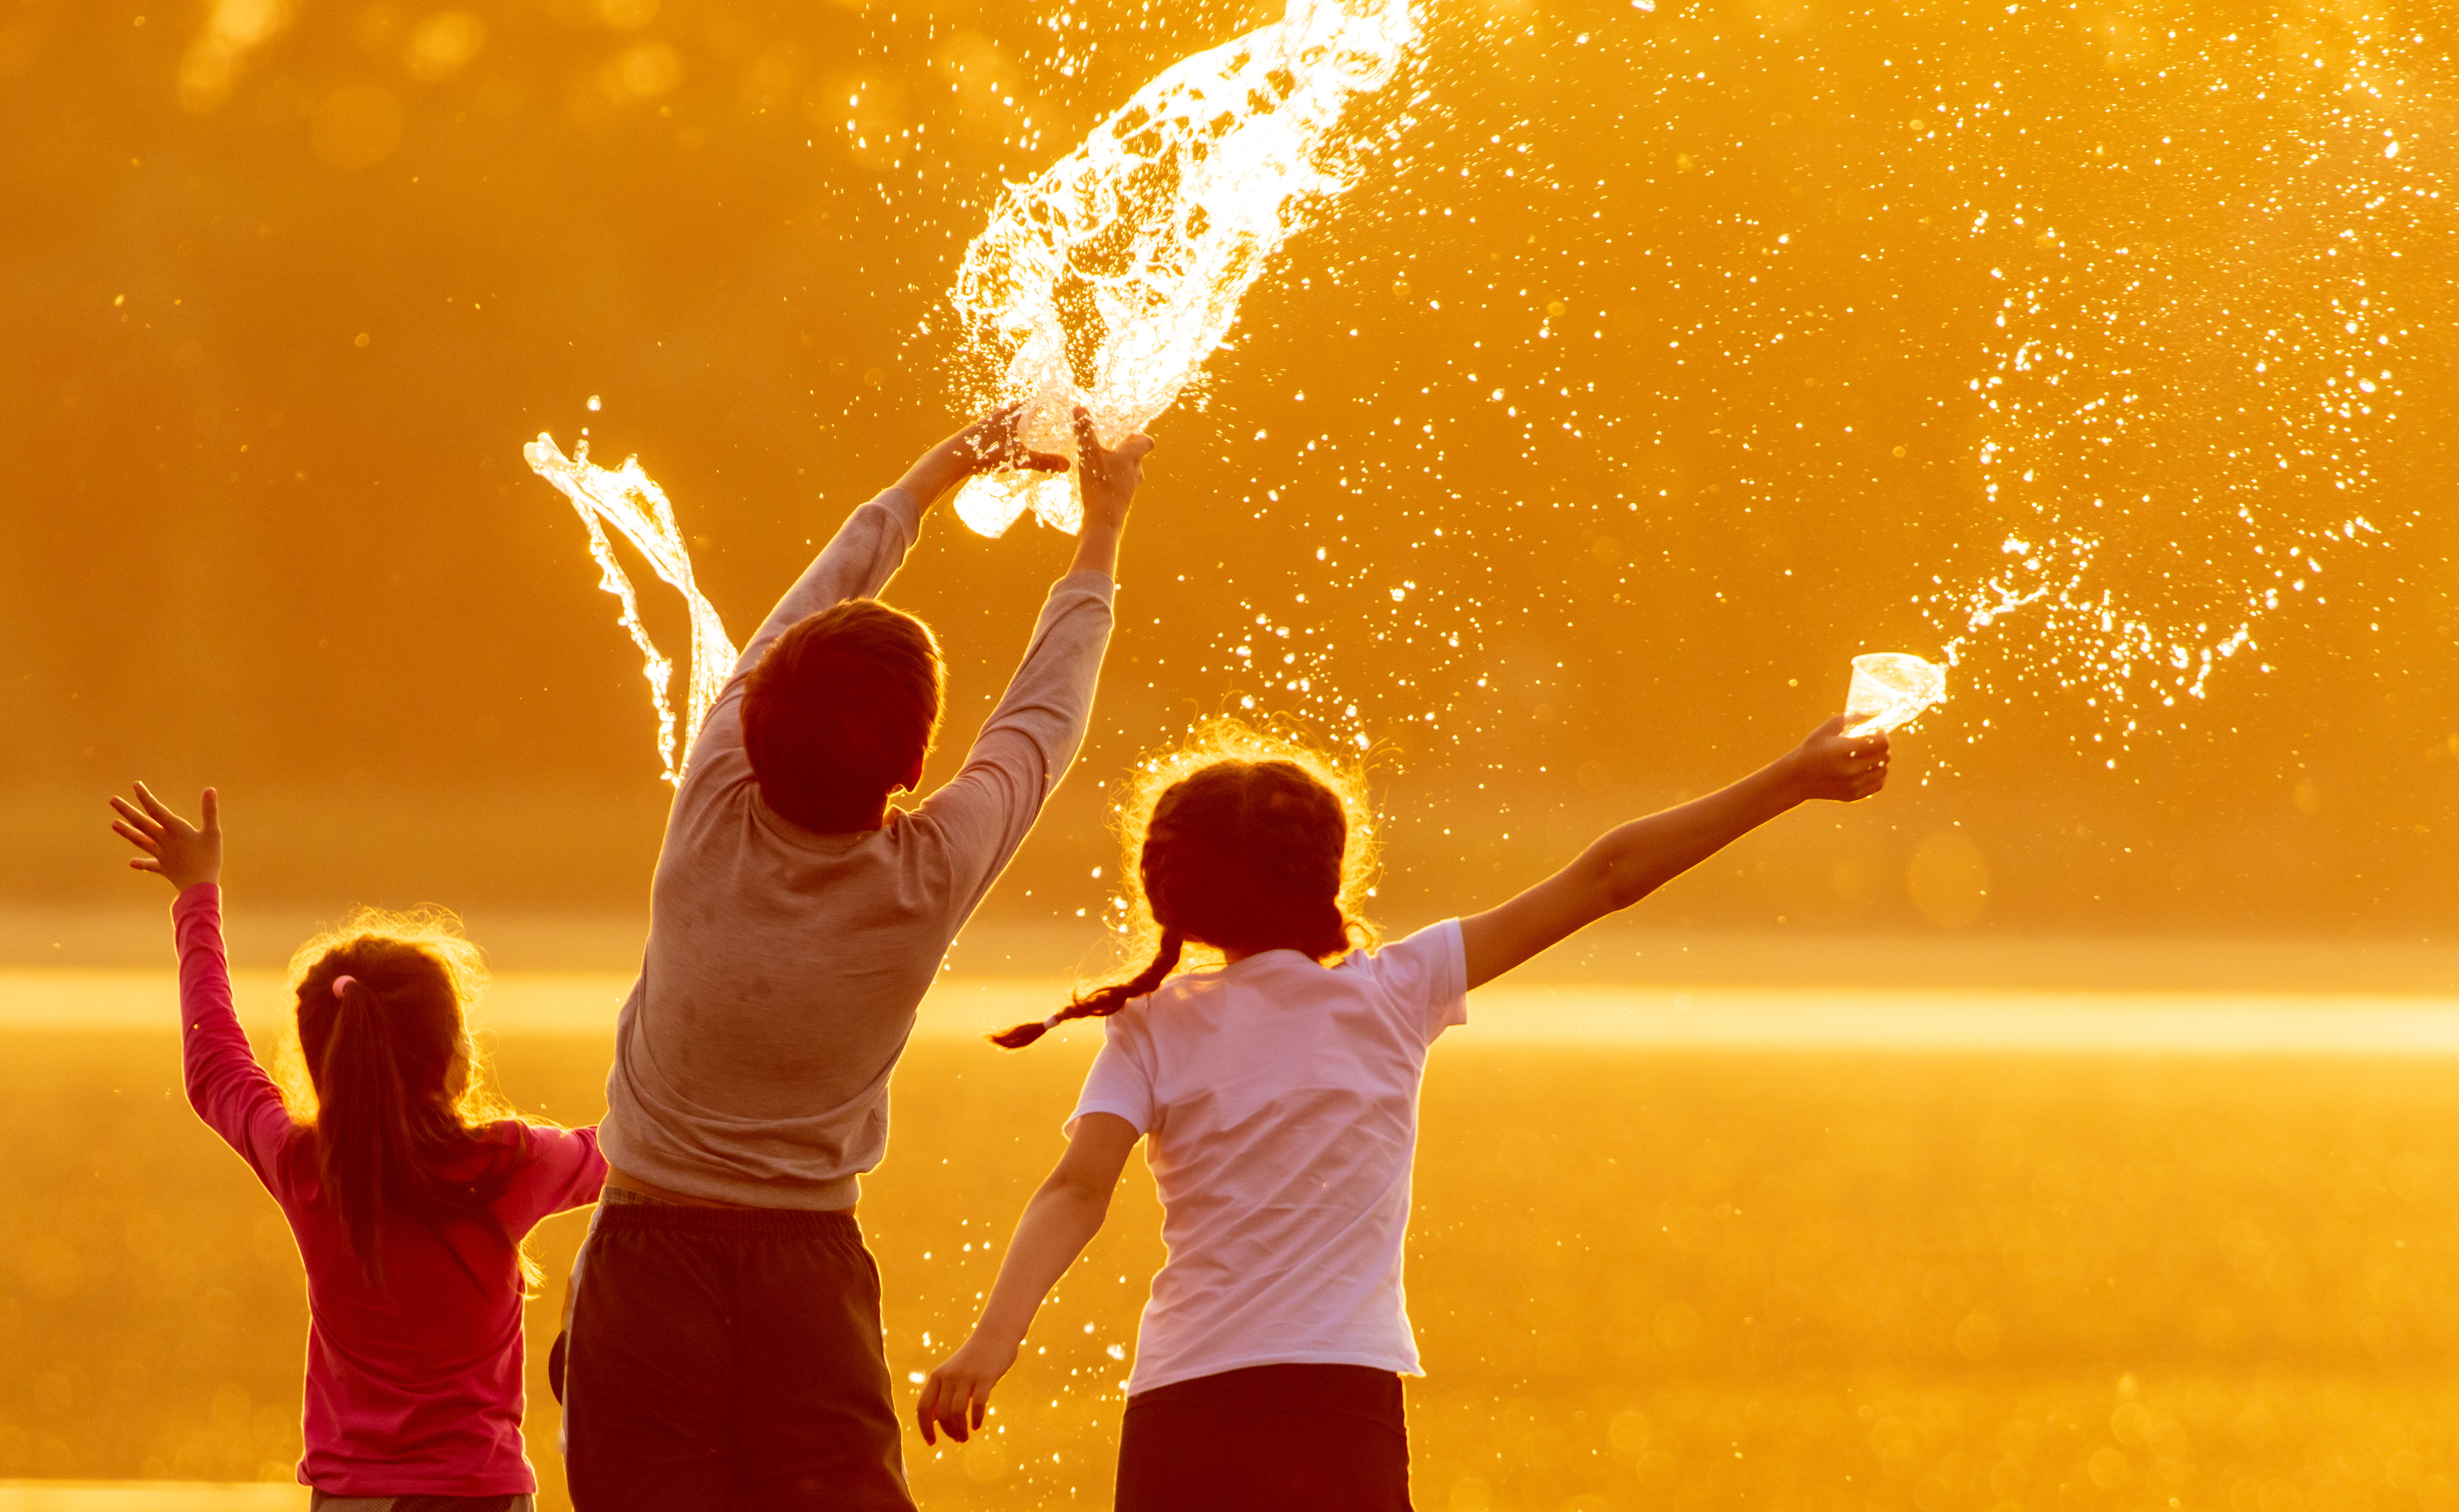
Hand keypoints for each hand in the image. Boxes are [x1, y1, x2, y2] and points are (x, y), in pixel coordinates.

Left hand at [109, 783, 221, 890]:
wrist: (198, 888)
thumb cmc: (209, 859)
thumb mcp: (213, 833)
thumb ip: (209, 811)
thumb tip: (210, 789)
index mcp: (175, 830)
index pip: (156, 810)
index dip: (145, 797)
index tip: (135, 785)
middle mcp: (164, 840)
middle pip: (142, 823)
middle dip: (127, 811)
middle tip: (112, 800)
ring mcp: (161, 855)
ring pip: (140, 840)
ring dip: (127, 832)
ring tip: (113, 824)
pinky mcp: (164, 868)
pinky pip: (150, 865)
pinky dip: (141, 863)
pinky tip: (131, 862)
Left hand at [914, 1331, 1019, 1445]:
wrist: (995, 1335)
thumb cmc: (973, 1359)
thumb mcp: (951, 1374)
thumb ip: (941, 1394)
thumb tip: (931, 1420)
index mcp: (937, 1376)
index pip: (923, 1407)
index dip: (925, 1428)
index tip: (931, 1443)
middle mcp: (948, 1376)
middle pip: (941, 1414)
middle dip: (948, 1431)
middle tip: (958, 1439)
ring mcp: (966, 1376)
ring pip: (957, 1412)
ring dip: (960, 1430)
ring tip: (965, 1437)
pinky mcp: (985, 1377)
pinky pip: (978, 1404)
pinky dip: (976, 1419)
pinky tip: (977, 1425)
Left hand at [951, 401, 1071, 476]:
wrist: (953, 458)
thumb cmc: (986, 453)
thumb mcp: (1019, 458)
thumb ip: (1043, 461)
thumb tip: (1068, 465)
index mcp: (1010, 414)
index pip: (1031, 403)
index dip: (1043, 404)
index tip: (1055, 408)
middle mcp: (997, 415)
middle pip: (1017, 409)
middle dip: (1030, 414)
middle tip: (1043, 421)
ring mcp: (985, 424)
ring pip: (1005, 419)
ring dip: (1015, 423)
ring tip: (1026, 432)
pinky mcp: (977, 434)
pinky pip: (996, 430)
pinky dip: (1004, 434)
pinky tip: (1006, 444)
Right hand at [1073, 406, 1153, 539]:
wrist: (1104, 521)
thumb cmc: (1099, 484)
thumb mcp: (1088, 453)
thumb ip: (1084, 430)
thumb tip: (1079, 407)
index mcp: (1132, 456)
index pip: (1146, 442)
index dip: (1140, 436)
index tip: (1128, 433)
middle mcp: (1136, 471)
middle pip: (1136, 456)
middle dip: (1124, 449)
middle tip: (1110, 444)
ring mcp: (1130, 487)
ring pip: (1128, 471)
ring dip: (1117, 465)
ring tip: (1100, 463)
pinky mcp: (1122, 500)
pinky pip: (1120, 484)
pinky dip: (1112, 480)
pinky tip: (1097, 482)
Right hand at [1784, 715, 1889, 802]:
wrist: (1797, 778)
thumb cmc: (1812, 749)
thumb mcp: (1828, 728)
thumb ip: (1853, 718)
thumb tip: (1876, 713)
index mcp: (1845, 750)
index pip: (1882, 743)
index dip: (1883, 735)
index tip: (1876, 731)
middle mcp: (1851, 769)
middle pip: (1885, 756)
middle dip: (1882, 746)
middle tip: (1873, 742)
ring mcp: (1853, 785)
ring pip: (1884, 770)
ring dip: (1881, 761)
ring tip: (1870, 755)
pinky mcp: (1854, 795)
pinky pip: (1878, 784)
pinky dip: (1878, 775)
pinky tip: (1869, 768)